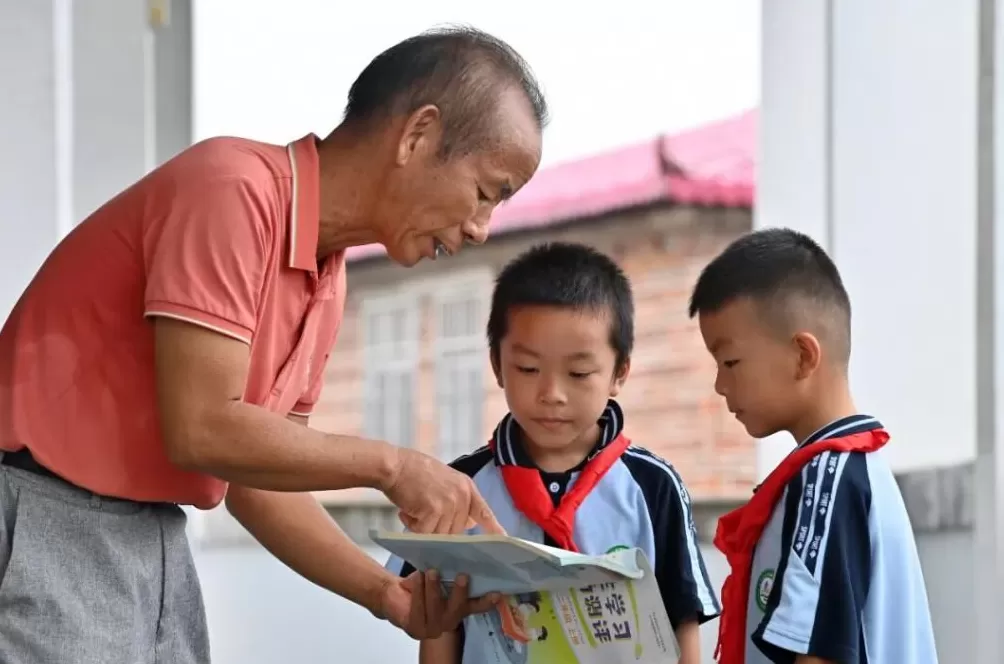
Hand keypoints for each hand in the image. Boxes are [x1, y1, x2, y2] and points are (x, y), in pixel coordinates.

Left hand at [378, 570, 501, 639]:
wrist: (393, 595)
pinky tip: (418, 577)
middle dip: (460, 593)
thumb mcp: (438, 576)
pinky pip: (418, 610)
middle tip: (463, 575)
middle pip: (457, 609)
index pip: (475, 606)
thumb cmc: (421, 584)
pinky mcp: (415, 628)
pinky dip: (419, 592)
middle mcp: (448, 622)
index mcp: (458, 609)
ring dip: (434, 589)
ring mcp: (432, 628)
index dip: (487, 601)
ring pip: (436, 609)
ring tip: (432, 572)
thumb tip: (464, 552)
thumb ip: (450, 573)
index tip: (498, 593)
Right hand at [382, 447, 504, 534]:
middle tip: (421, 513)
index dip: (494, 528)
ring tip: (412, 509)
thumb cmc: (413, 473)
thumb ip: (457, 501)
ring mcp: (448, 502)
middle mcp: (461, 495)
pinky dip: (412, 527)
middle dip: (437, 528)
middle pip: (456, 531)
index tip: (505, 540)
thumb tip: (469, 524)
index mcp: (466, 487)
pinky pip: (424, 533)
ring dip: (423, 528)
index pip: (484, 511)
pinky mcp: (433, 510)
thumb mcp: (444, 481)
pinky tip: (406, 511)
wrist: (393, 464)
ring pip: (440, 534)